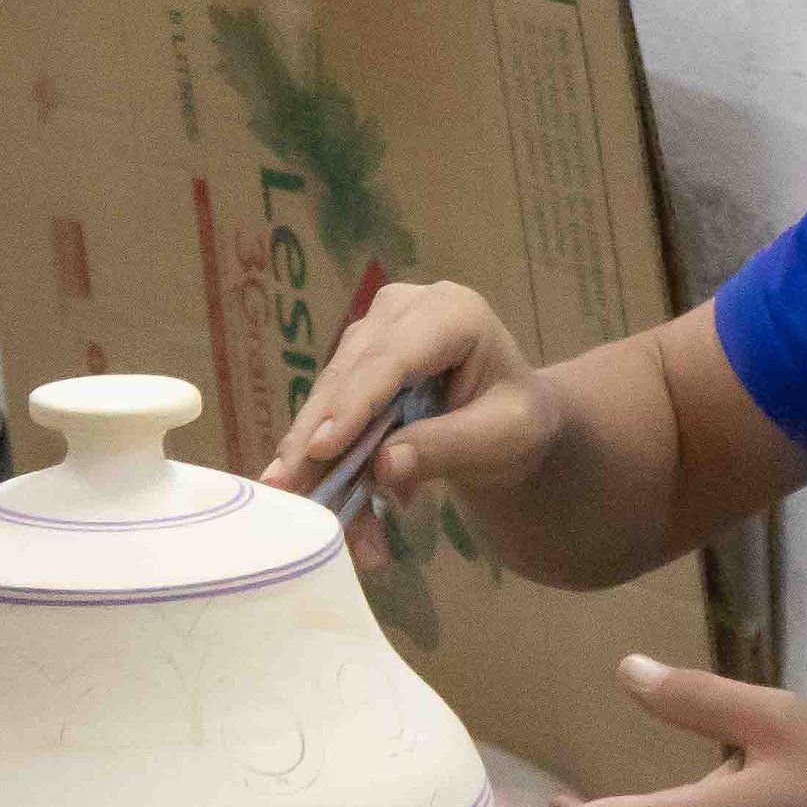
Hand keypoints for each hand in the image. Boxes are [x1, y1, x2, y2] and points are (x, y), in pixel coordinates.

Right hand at [259, 280, 556, 566]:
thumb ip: (447, 447)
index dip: (354, 404)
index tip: (321, 449)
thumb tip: (382, 467)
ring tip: (295, 498)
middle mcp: (405, 308)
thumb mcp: (501, 438)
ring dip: (314, 452)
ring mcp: (374, 330)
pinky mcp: (355, 360)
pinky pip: (332, 409)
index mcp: (453, 312)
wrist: (512, 419)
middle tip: (288, 487)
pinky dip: (324, 455)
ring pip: (331, 395)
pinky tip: (311, 491)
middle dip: (318, 437)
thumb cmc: (518, 421)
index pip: (393, 359)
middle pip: (350, 375)